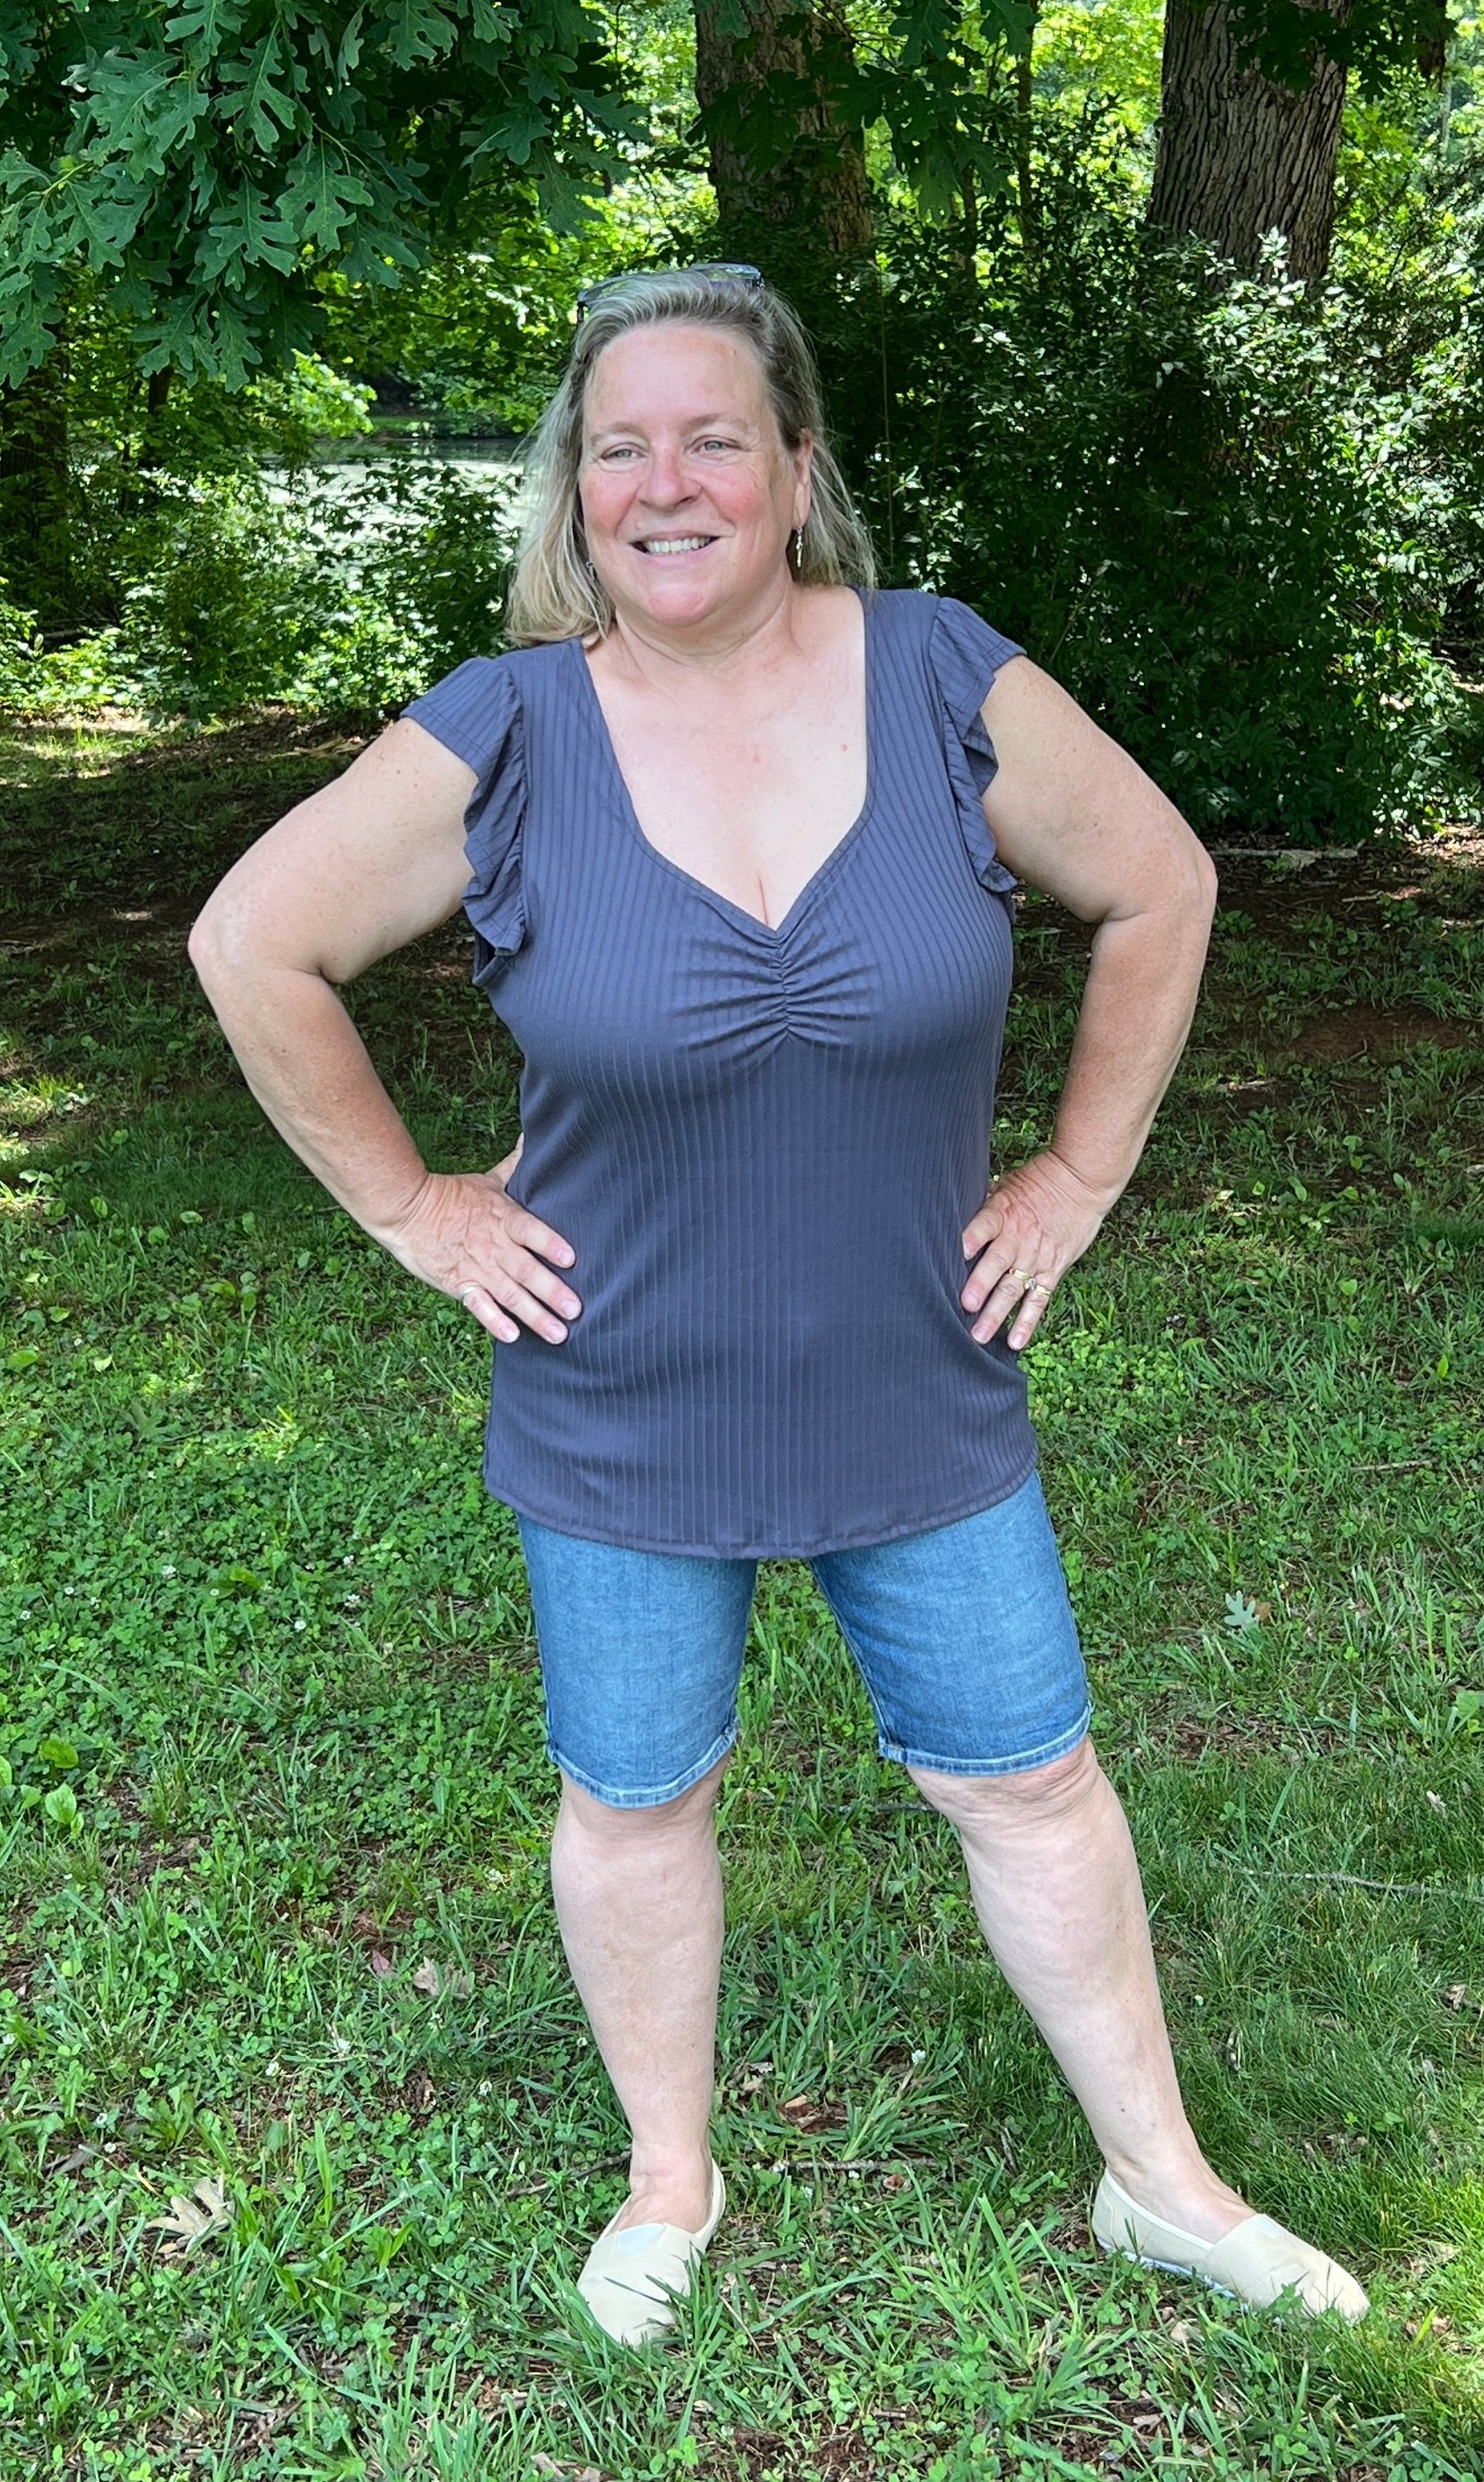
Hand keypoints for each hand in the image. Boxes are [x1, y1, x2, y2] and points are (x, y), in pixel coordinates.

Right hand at [381, 1137, 580, 1344]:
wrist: (406, 1209)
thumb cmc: (451, 1194)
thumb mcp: (488, 1179)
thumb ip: (515, 1164)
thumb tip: (533, 1135)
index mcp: (503, 1218)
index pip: (531, 1232)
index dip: (550, 1244)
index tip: (571, 1259)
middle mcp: (493, 1246)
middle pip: (526, 1270)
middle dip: (552, 1292)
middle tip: (576, 1310)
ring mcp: (476, 1267)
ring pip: (510, 1295)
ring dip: (534, 1316)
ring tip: (558, 1333)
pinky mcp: (459, 1284)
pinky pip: (479, 1306)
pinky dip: (494, 1321)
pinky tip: (512, 1336)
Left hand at [960, 1151, 1116, 1350]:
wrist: (1082, 1182)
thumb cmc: (1040, 1180)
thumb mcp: (1007, 1184)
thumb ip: (984, 1205)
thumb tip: (955, 1212)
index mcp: (1002, 1213)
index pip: (984, 1226)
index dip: (971, 1239)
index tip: (958, 1252)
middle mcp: (1018, 1239)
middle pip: (996, 1265)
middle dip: (980, 1285)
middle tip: (966, 1306)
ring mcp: (1036, 1258)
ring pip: (1013, 1289)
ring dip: (996, 1314)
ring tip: (979, 1335)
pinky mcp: (1052, 1270)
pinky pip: (1038, 1299)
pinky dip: (1027, 1321)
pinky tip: (1015, 1341)